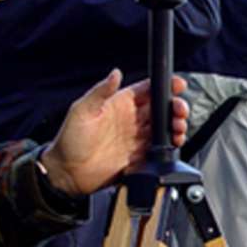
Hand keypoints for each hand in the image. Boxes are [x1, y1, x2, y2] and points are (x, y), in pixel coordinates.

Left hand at [40, 71, 189, 194]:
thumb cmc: (69, 140)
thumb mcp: (81, 111)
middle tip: (180, 111)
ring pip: (164, 128)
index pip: (147, 90)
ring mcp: (135, 139)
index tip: (177, 85)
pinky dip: (170, 147)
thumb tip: (115, 73)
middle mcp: (130, 120)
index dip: (164, 86)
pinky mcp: (138, 157)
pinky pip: (159, 150)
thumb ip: (100, 91)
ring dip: (175, 126)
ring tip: (179, 128)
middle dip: (175, 107)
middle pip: (161, 109)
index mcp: (119, 104)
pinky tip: (172, 144)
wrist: (66, 174)